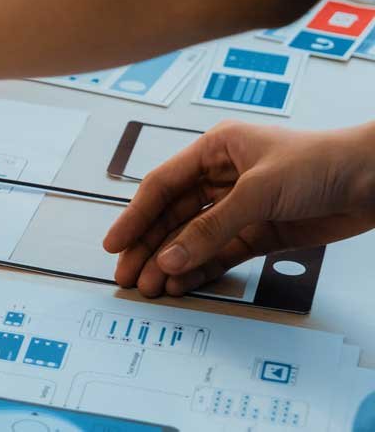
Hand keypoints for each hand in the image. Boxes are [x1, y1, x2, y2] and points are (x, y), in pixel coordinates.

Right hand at [103, 121, 374, 296]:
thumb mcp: (258, 191)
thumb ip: (211, 228)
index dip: (136, 216)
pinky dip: (202, 268)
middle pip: (173, 216)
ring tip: (152, 287)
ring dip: (173, 262)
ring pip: (194, 238)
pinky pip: (222, 252)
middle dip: (150, 246)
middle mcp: (222, 176)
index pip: (163, 186)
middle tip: (129, 275)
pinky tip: (183, 282)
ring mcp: (241, 206)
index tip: (115, 244)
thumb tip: (170, 258)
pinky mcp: (261, 231)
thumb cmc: (321, 163)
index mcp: (215, 150)